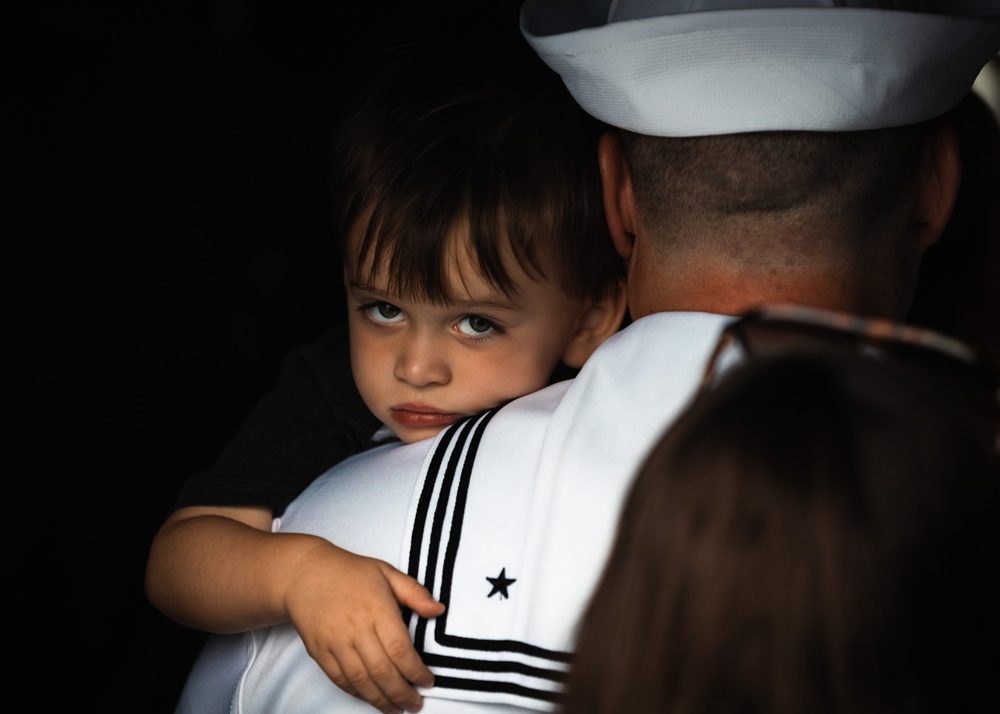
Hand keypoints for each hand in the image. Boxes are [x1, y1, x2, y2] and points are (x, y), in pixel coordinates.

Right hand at [284, 541, 445, 712]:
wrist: (305, 574)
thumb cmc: (350, 573)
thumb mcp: (387, 572)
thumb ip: (415, 592)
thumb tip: (439, 610)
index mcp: (377, 609)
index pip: (400, 650)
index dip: (416, 672)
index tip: (428, 681)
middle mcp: (356, 629)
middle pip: (383, 671)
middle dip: (402, 693)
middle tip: (415, 703)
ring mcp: (336, 643)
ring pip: (362, 681)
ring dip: (382, 700)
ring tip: (397, 709)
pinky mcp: (320, 652)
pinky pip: (341, 680)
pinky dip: (358, 694)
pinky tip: (372, 698)